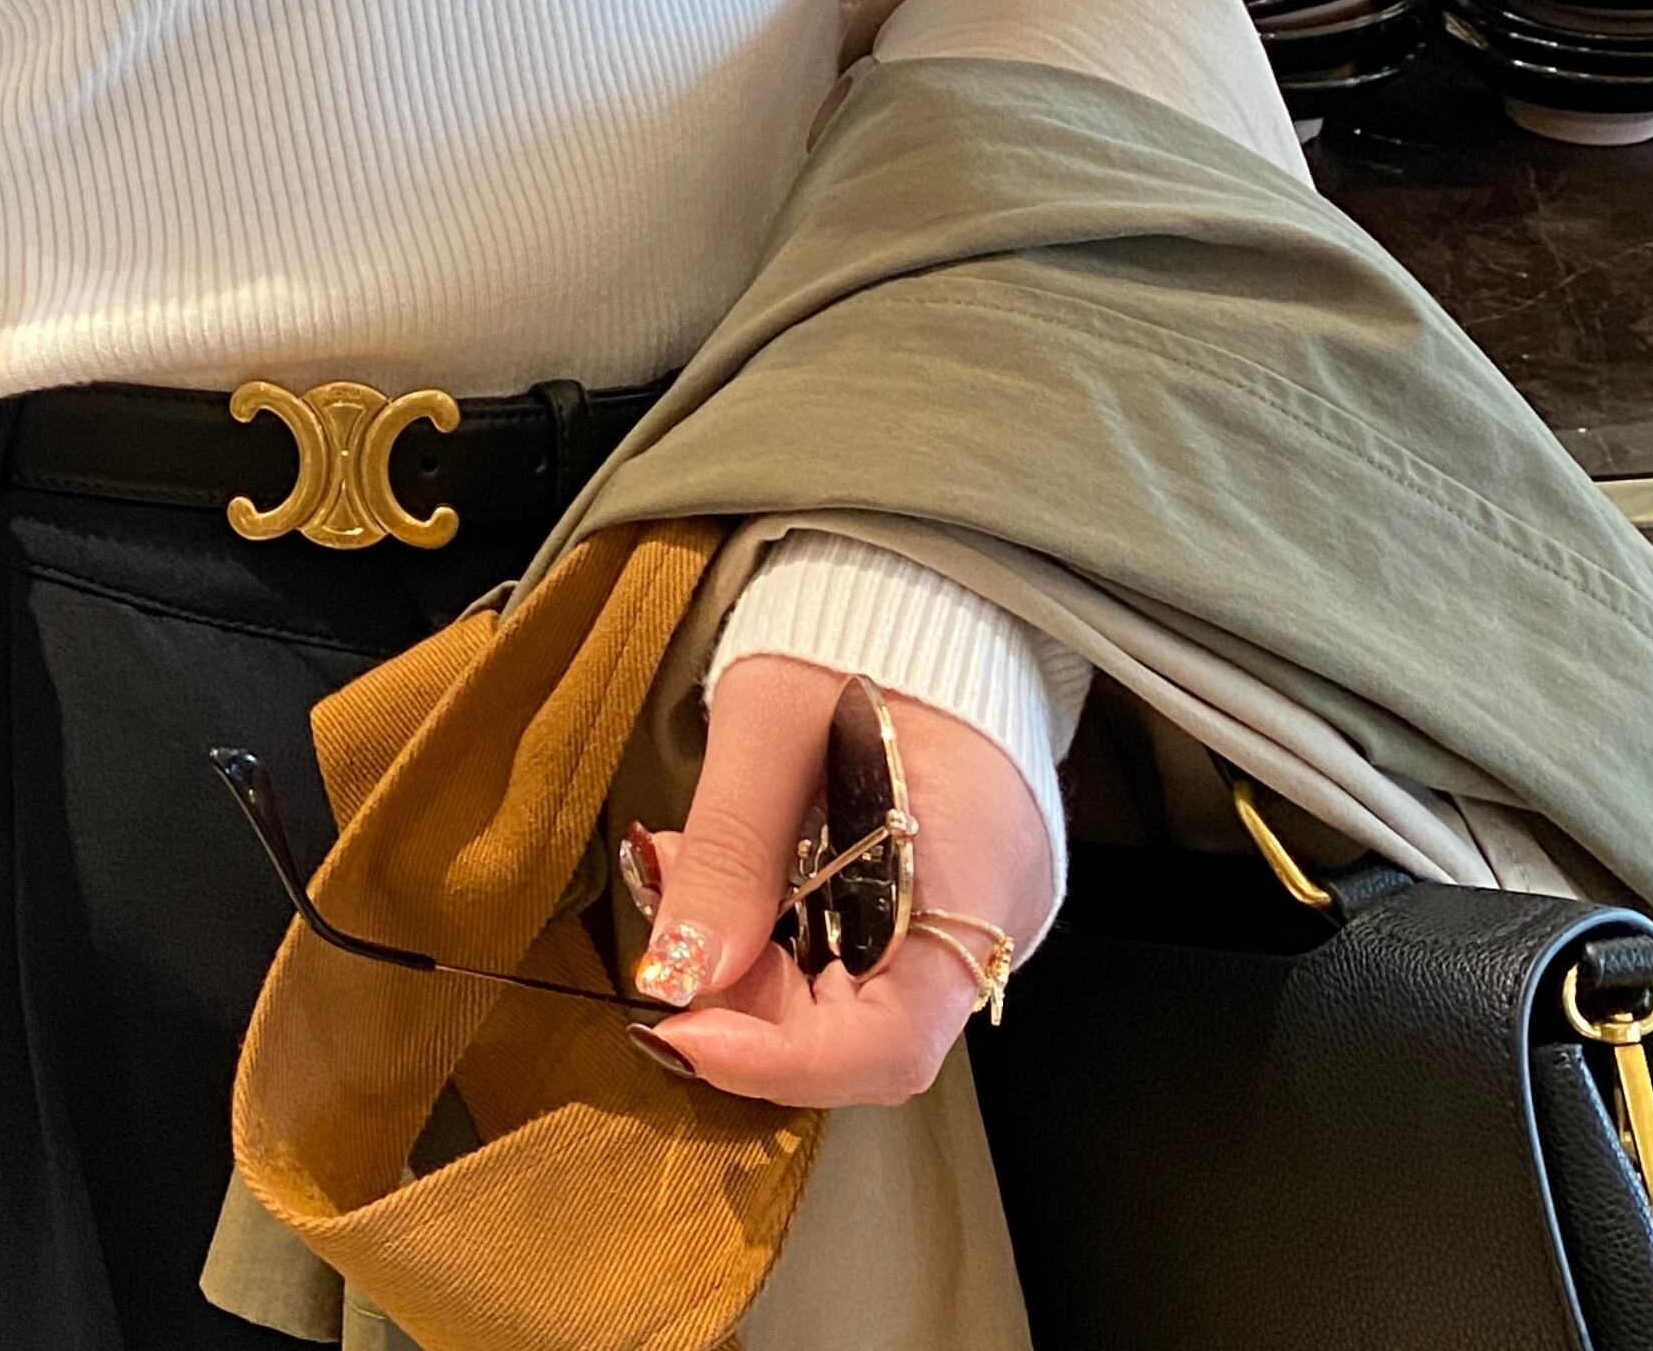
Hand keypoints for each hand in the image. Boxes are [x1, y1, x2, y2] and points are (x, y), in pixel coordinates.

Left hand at [624, 654, 1055, 1106]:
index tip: (679, 1031)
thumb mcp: (774, 720)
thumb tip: (676, 977)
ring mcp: (969, 919)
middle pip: (861, 1031)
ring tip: (678, 869)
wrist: (920, 592)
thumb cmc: (858, 635)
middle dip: (741, 1001)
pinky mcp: (937, 907)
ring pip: (848, 1004)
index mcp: (979, 872)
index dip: (782, 1060)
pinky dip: (772, 939)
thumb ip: (732, 848)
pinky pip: (853, 961)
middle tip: (660, 915)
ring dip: (745, 967)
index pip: (892, 1040)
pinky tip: (718, 876)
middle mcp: (992, 923)